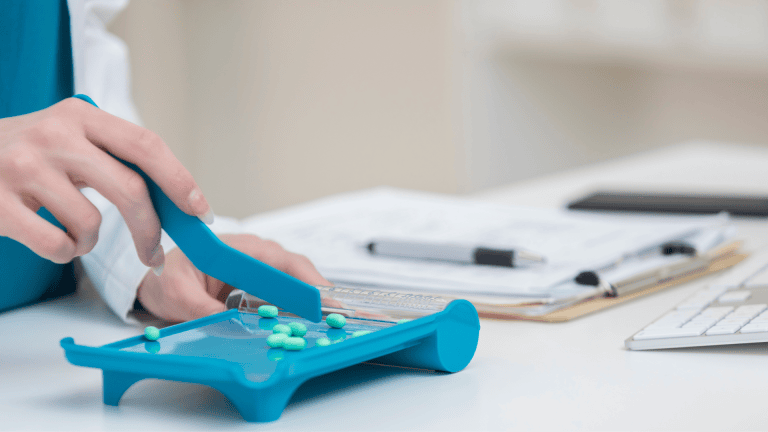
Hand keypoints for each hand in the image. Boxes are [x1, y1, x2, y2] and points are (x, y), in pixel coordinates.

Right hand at [0, 98, 211, 269]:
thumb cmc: (26, 154)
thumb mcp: (69, 138)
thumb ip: (114, 157)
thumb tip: (176, 198)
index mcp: (80, 115)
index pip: (146, 145)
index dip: (179, 180)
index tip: (199, 210)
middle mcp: (54, 135)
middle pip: (130, 189)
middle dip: (150, 230)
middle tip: (155, 253)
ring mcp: (22, 167)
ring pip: (91, 223)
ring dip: (91, 242)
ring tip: (73, 232)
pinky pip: (57, 244)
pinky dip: (65, 252)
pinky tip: (53, 241)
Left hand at [136, 234, 331, 321]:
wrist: (157, 277)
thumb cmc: (169, 276)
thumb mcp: (178, 293)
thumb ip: (201, 308)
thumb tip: (226, 322)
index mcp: (242, 249)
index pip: (284, 262)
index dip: (307, 282)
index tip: (323, 301)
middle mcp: (258, 255)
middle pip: (299, 273)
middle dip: (320, 293)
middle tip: (337, 317)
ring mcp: (261, 269)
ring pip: (296, 284)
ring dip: (313, 302)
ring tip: (331, 322)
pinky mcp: (260, 285)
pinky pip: (285, 295)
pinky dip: (299, 308)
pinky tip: (308, 323)